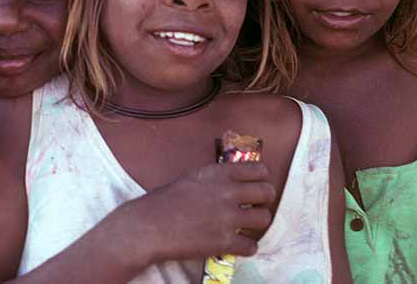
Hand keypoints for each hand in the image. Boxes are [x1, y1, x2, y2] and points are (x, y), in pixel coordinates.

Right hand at [116, 161, 275, 266]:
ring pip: (264, 219)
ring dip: (257, 223)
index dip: (261, 177)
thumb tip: (234, 183)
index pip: (258, 170)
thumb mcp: (192, 178)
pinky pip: (251, 246)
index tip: (258, 183)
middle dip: (265, 199)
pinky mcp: (224, 242)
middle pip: (267, 193)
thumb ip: (216, 179)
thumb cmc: (164, 201)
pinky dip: (246, 247)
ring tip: (248, 225)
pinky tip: (238, 244)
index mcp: (218, 173)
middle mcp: (227, 193)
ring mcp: (228, 218)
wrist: (149, 226)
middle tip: (257, 205)